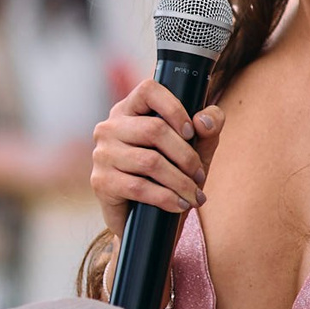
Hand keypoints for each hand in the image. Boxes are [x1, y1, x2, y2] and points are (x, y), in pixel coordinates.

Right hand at [91, 78, 220, 236]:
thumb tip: (203, 121)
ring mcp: (102, 154)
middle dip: (186, 156)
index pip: (149, 90)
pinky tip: (179, 204)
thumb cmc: (171, 174)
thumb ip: (209, 128)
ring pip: (149, 161)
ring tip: (194, 195)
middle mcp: (109, 127)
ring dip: (180, 182)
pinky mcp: (101, 182)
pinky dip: (166, 198)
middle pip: (154, 129)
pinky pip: (139, 187)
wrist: (146, 218)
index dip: (174, 108)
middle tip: (199, 175)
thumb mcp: (197, 148)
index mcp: (130, 110)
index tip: (191, 133)